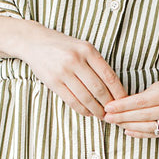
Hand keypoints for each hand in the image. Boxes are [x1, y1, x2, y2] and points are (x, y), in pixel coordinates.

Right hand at [0, 16, 126, 117]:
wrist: (34, 42)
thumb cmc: (63, 47)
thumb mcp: (82, 47)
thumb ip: (96, 64)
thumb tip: (113, 88)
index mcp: (88, 50)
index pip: (109, 76)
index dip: (118, 92)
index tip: (124, 101)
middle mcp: (76, 60)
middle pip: (99, 89)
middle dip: (108, 105)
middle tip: (114, 113)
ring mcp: (64, 71)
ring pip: (86, 97)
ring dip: (96, 110)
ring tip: (101, 115)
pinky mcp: (53, 82)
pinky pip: (72, 100)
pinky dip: (82, 110)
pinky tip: (88, 112)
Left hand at [102, 73, 158, 137]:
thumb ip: (146, 95)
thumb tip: (122, 106)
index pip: (142, 101)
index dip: (123, 106)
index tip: (108, 107)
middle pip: (144, 116)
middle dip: (123, 117)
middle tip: (107, 117)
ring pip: (150, 127)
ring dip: (130, 126)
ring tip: (116, 123)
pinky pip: (158, 134)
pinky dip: (141, 133)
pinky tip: (129, 131)